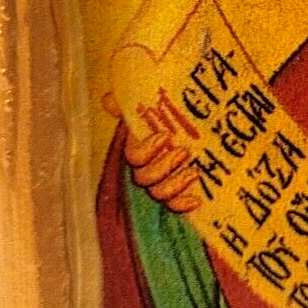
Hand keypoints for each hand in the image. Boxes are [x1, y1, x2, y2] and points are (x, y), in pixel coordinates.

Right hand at [102, 92, 200, 212]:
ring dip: (174, 185)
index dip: (147, 151)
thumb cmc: (174, 109)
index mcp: (140, 145)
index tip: (166, 136)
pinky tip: (195, 201)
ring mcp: (164, 179)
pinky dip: (181, 206)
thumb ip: (133, 101)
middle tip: (183, 151)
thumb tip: (108, 101)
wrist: (199, 118)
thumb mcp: (155, 101)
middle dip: (163, 167)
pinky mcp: (181, 189)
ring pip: (158, 193)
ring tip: (194, 172)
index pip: (135, 157)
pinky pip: (174, 205)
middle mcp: (148, 166)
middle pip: (144, 178)